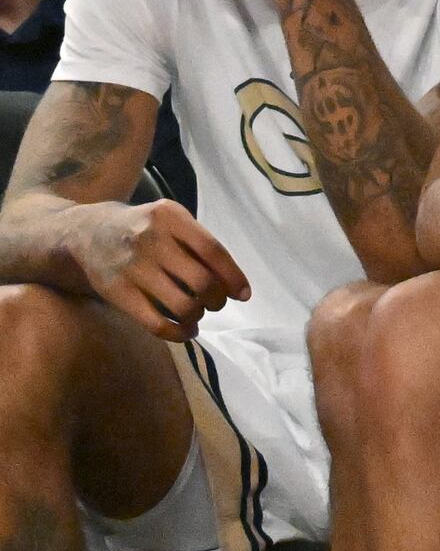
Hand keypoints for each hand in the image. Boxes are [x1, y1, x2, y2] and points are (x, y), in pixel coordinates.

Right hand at [67, 201, 246, 341]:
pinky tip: (186, 331)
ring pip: (183, 305)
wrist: (85, 232)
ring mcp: (131, 266)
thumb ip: (200, 244)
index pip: (213, 251)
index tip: (243, 294)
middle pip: (202, 282)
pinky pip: (156, 323)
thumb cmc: (143, 229)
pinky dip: (179, 334)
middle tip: (215, 302)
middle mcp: (150, 238)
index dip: (234, 277)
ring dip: (198, 315)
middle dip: (217, 299)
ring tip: (197, 313)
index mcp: (169, 216)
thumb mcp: (170, 221)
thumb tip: (236, 286)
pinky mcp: (116, 291)